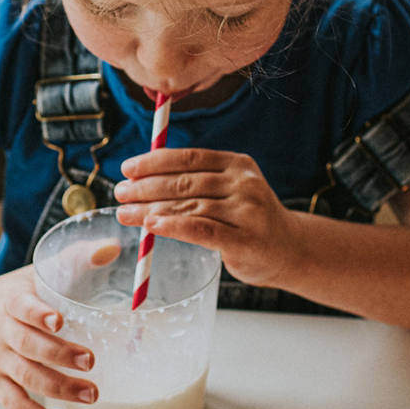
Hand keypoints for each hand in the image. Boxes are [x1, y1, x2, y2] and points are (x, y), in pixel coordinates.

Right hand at [0, 266, 98, 408]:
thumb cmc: (4, 296)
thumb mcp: (31, 274)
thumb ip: (71, 260)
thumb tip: (111, 248)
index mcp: (10, 302)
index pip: (21, 307)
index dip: (38, 314)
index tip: (58, 321)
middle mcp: (1, 332)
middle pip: (28, 346)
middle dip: (59, 356)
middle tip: (90, 361)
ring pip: (25, 377)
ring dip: (59, 389)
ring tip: (91, 394)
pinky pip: (15, 405)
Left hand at [114, 148, 299, 286]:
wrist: (291, 251)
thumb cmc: (250, 221)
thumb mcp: (231, 192)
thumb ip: (198, 184)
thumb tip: (142, 181)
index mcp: (238, 165)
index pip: (189, 158)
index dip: (154, 161)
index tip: (127, 168)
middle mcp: (244, 184)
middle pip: (185, 181)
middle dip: (145, 187)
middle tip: (119, 192)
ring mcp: (246, 212)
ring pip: (188, 206)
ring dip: (150, 209)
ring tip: (125, 213)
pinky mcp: (244, 240)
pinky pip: (201, 229)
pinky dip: (173, 226)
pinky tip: (151, 227)